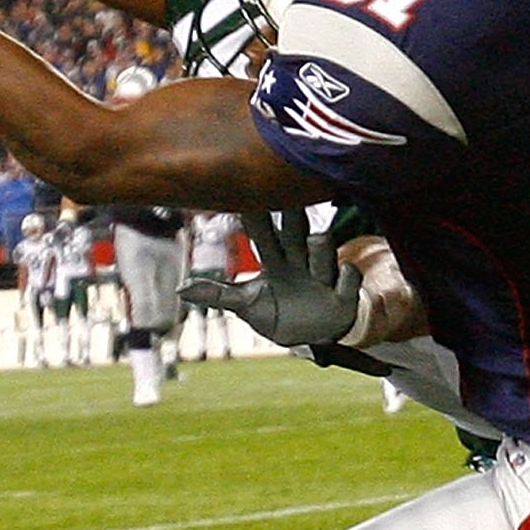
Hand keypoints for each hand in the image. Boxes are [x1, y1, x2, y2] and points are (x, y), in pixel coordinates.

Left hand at [180, 211, 360, 349]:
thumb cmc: (276, 313)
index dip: (255, 217)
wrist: (311, 339)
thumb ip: (217, 294)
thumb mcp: (245, 305)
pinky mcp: (344, 292)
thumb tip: (180, 289)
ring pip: (322, 248)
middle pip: (295, 231)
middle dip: (293, 214)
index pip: (262, 234)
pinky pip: (349, 277)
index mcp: (274, 260)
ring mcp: (322, 273)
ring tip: (316, 252)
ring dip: (320, 252)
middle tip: (290, 191)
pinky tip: (341, 282)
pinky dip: (345, 280)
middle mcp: (299, 259)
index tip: (245, 195)